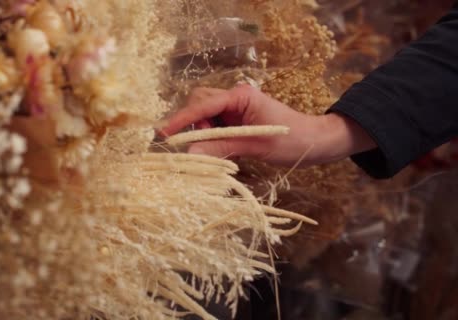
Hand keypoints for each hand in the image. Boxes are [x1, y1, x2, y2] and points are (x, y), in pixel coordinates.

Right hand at [161, 85, 375, 166]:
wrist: (316, 142)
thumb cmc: (293, 140)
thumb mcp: (257, 146)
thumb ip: (223, 147)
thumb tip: (191, 153)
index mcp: (241, 96)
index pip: (203, 104)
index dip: (183, 119)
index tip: (165, 133)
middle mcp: (235, 97)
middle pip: (200, 104)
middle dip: (194, 124)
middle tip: (202, 146)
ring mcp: (236, 109)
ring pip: (205, 115)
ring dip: (203, 133)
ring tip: (216, 151)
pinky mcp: (237, 121)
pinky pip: (214, 126)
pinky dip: (211, 139)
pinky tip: (220, 151)